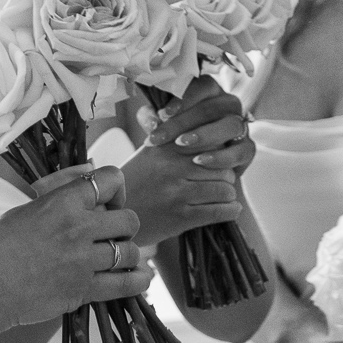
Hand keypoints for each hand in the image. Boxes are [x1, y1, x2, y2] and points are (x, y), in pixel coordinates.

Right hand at [0, 165, 150, 331]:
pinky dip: (139, 280)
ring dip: (127, 254)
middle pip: (129, 219)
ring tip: (118, 257)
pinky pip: (127, 284)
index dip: (115, 188)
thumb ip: (61, 196)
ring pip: (130, 252)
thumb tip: (90, 178)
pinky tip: (141, 276)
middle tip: (110, 232)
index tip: (108, 200)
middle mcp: (77, 228)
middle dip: (123, 225)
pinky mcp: (83, 291)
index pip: (111, 179)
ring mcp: (82, 261)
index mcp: (61, 202)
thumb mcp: (26, 209)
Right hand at [120, 100, 245, 247]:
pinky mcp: (181, 217)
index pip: (209, 141)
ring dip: (229, 194)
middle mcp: (171, 167)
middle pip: (221, 165)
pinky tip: (230, 210)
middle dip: (227, 174)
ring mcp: (176, 192)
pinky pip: (220, 211)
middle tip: (224, 180)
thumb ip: (172, 137)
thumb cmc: (134, 183)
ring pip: (224, 188)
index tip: (220, 157)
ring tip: (225, 196)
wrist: (111, 216)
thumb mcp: (148, 153)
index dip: (219, 150)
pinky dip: (231, 211)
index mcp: (165, 147)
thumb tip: (205, 126)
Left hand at [141, 76, 255, 173]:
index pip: (203, 85)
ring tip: (180, 145)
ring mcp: (241, 125)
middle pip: (212, 107)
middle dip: (183, 122)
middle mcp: (229, 104)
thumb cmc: (176, 138)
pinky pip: (241, 150)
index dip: (183, 98)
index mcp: (210, 92)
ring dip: (204, 135)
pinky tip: (199, 161)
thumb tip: (150, 121)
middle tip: (161, 137)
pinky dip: (220, 157)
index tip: (162, 114)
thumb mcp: (161, 124)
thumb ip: (152, 118)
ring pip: (230, 124)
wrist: (196, 169)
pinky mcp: (248, 149)